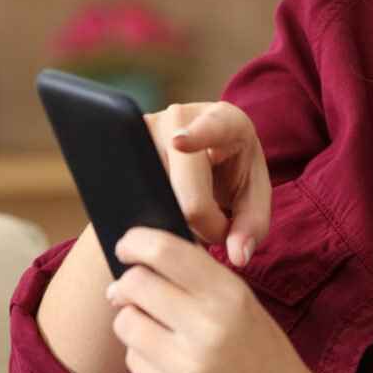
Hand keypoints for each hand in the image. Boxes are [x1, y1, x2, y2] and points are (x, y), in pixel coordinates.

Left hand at [109, 228, 372, 372]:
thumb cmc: (259, 352)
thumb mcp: (241, 304)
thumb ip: (196, 281)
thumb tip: (133, 268)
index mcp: (229, 294)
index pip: (166, 251)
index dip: (136, 242)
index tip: (127, 245)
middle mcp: (208, 326)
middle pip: (135, 284)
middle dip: (127, 285)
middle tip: (130, 292)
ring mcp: (188, 366)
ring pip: (126, 323)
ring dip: (133, 322)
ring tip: (156, 331)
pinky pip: (134, 363)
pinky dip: (143, 358)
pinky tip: (168, 364)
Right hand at [144, 101, 271, 266]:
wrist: (205, 159)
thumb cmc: (233, 175)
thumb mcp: (252, 196)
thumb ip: (253, 227)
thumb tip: (238, 256)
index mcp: (225, 119)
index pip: (212, 127)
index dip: (197, 135)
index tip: (179, 143)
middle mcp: (181, 116)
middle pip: (183, 188)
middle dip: (202, 221)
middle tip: (213, 226)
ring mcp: (145, 128)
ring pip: (151, 193)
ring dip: (173, 218)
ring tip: (190, 214)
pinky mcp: (120, 145)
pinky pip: (129, 189)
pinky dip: (147, 213)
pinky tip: (161, 212)